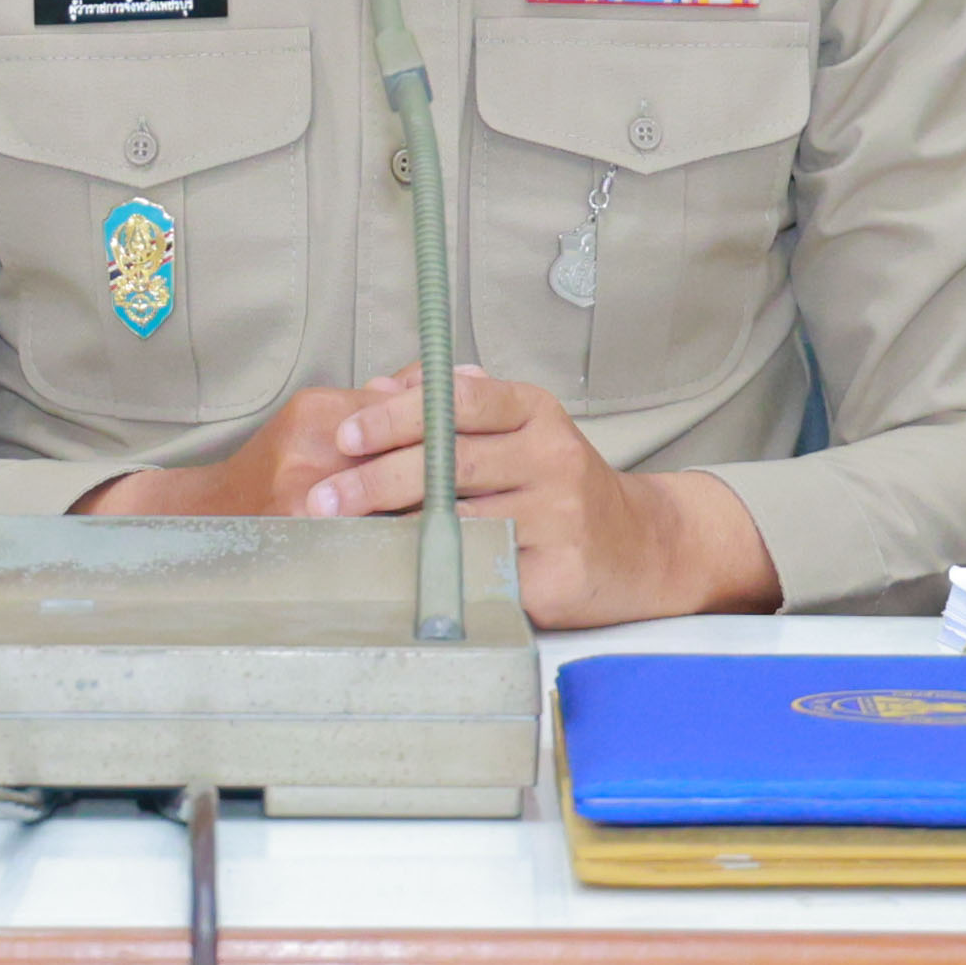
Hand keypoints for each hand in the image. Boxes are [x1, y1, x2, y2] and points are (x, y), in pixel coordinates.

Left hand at [244, 367, 786, 628]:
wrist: (644, 546)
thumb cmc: (561, 485)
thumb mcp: (523, 429)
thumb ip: (457, 405)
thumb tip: (381, 386)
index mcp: (536, 412)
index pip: (459, 401)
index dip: (397, 414)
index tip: (345, 431)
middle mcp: (551, 457)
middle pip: (450, 463)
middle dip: (374, 479)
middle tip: (321, 497)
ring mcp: (559, 517)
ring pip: (459, 522)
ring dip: (391, 531)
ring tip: (341, 537)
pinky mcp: (560, 574)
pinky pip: (483, 574)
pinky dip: (434, 576)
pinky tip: (395, 578)